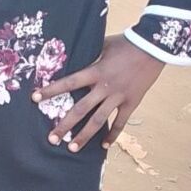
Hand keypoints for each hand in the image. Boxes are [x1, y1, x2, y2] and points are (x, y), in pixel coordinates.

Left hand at [31, 33, 164, 151]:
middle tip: (52, 138)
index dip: (51, 90)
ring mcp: (119, 97)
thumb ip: (90, 54)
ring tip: (72, 148)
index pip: (69, 82)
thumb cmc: (127, 42)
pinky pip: (121, 122)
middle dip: (65, 125)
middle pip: (81, 109)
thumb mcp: (104, 44)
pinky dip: (112, 135)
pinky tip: (103, 146)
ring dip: (84, 136)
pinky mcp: (132, 102)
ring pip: (98, 120)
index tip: (35, 99)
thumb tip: (74, 54)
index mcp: (96, 71)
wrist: (155, 46)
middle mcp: (105, 87)